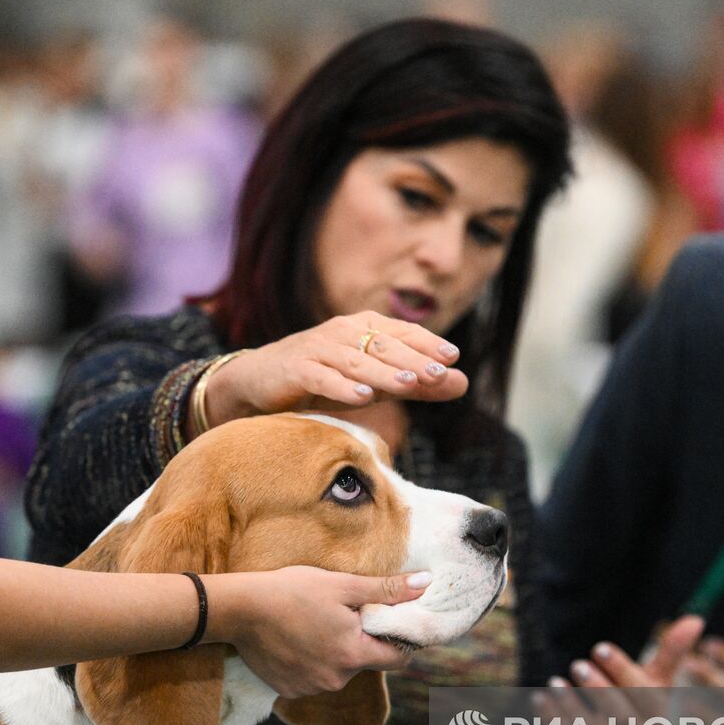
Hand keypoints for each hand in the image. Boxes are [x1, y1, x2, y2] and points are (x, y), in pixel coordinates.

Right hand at [201, 312, 467, 428]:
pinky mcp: (296, 369)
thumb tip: (464, 384)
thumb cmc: (325, 379)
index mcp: (365, 328)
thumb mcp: (375, 382)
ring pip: (357, 361)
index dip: (428, 343)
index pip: (402, 334)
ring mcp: (318, 348)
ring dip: (384, 372)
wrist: (260, 382)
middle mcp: (343, 332)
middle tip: (439, 374)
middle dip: (413, 359)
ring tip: (409, 384)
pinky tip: (363, 396)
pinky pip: (322, 377)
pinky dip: (342, 386)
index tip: (453, 358)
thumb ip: (417, 384)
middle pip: (384, 345)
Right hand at [210, 565, 425, 697]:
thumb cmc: (292, 591)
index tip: (392, 623)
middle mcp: (336, 679)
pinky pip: (313, 678)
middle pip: (365, 662)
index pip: (398, 659)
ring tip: (315, 624)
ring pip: (339, 670)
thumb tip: (426, 584)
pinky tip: (297, 639)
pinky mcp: (289, 690)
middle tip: (345, 613)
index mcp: (354, 654)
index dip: (401, 640)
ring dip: (335, 652)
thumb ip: (386, 590)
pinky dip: (312, 661)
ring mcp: (311, 688)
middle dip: (361, 641)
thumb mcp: (343, 585)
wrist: (239, 609)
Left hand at [536, 617, 706, 724]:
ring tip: (555, 682)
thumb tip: (696, 619)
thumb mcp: (656, 683)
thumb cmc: (637, 708)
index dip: (622, 670)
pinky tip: (540, 698)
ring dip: (572, 706)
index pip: (645, 696)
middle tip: (578, 664)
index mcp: (658, 717)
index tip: (600, 648)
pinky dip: (553, 721)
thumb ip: (671, 652)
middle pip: (622, 718)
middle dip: (598, 689)